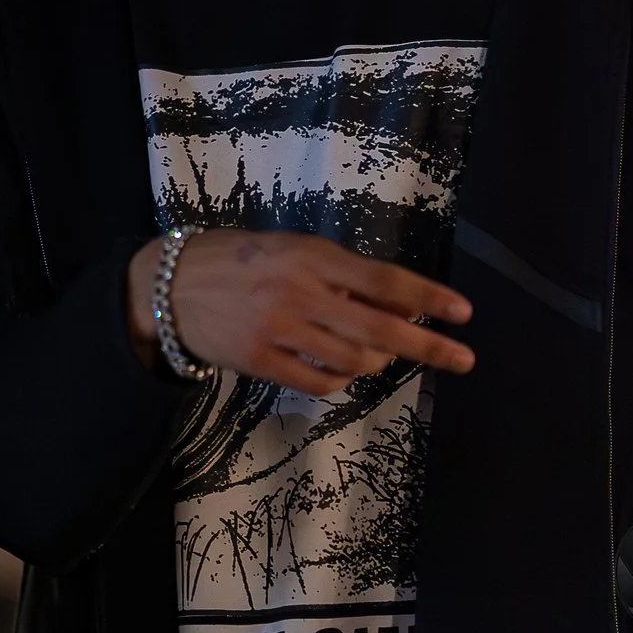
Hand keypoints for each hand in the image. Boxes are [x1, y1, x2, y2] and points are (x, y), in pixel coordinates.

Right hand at [127, 230, 475, 396]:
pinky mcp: (259, 361)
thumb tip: (400, 304)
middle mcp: (300, 292)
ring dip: (377, 363)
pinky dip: (339, 381)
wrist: (169, 284)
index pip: (384, 280)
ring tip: (377, 356)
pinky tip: (339, 371)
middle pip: (380, 328)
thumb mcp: (291, 249)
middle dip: (429, 346)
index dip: (429, 298)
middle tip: (463, 359)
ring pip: (353, 361)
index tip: (463, 312)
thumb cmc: (238, 259)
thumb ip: (340, 274)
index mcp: (311, 256)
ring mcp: (279, 330)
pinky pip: (318, 382)